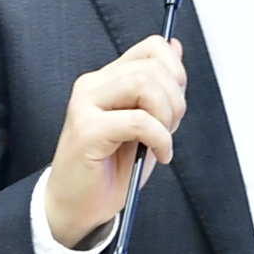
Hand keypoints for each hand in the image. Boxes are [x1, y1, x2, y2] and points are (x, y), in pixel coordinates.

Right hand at [42, 35, 186, 250]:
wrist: (77, 206)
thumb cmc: (110, 169)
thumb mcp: (146, 123)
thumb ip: (159, 87)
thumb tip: (176, 47)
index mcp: (107, 79)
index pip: (152, 48)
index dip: (176, 71)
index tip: (176, 104)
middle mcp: (93, 85)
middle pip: (152, 66)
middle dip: (175, 99)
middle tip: (170, 129)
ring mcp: (86, 104)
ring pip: (144, 84)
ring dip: (166, 115)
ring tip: (162, 141)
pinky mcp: (87, 129)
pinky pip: (138, 120)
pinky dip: (159, 138)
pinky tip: (158, 154)